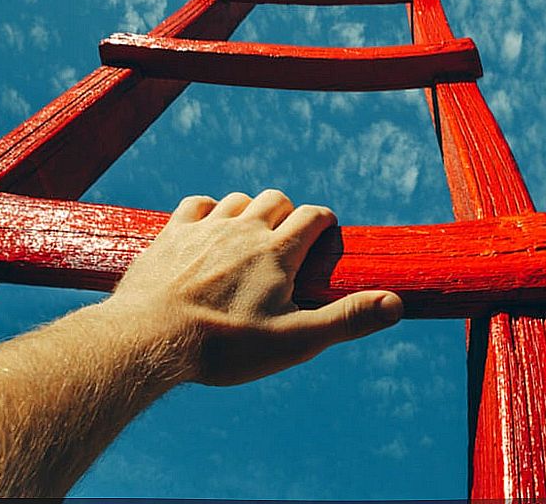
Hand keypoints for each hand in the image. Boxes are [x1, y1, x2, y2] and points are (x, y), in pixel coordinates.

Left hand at [106, 189, 402, 385]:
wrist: (149, 341)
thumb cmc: (225, 346)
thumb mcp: (294, 340)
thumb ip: (347, 319)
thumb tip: (396, 304)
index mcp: (277, 252)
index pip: (312, 216)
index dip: (323, 221)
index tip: (325, 234)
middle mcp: (244, 230)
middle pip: (276, 200)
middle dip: (287, 214)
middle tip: (287, 241)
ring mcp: (205, 229)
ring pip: (238, 200)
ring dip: (249, 211)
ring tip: (249, 237)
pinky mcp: (172, 235)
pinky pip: (197, 204)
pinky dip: (209, 210)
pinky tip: (209, 230)